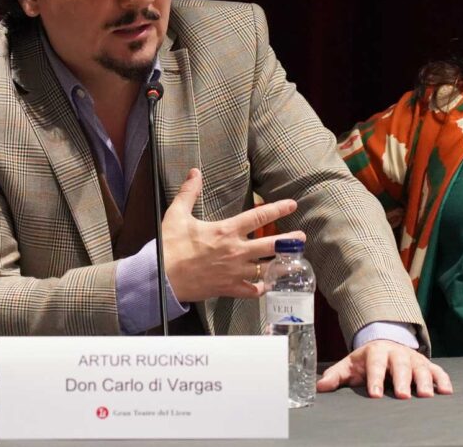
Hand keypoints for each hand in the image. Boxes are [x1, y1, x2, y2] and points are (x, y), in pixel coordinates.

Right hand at [162, 168, 300, 301]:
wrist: (161, 277)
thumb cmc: (170, 247)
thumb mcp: (177, 215)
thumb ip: (189, 192)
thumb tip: (194, 172)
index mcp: (226, 231)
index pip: (259, 216)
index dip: (278, 209)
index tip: (292, 205)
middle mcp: (235, 251)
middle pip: (271, 245)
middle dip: (289, 240)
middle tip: (302, 237)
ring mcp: (234, 271)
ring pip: (266, 269)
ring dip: (281, 265)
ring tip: (294, 262)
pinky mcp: (228, 288)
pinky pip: (251, 290)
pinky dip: (261, 288)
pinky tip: (267, 285)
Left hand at [317, 340, 452, 398]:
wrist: (385, 341)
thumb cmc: (367, 359)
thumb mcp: (350, 364)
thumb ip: (336, 375)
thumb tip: (320, 387)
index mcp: (376, 352)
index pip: (375, 364)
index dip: (375, 378)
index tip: (375, 394)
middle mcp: (397, 353)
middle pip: (400, 365)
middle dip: (402, 380)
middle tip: (403, 395)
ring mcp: (413, 358)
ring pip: (421, 367)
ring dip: (425, 380)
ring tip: (426, 396)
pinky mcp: (426, 364)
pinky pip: (438, 370)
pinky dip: (443, 379)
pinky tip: (447, 391)